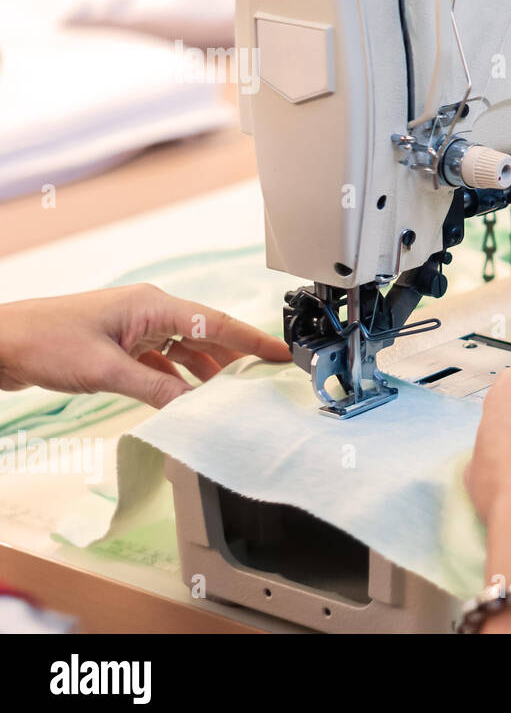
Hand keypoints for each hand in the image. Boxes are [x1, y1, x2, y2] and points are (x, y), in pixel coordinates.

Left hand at [0, 283, 290, 407]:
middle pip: (207, 334)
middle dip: (237, 356)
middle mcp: (149, 312)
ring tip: (231, 394)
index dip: (252, 340)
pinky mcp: (121, 345)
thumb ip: (156, 388)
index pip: (216, 322)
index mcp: (152, 306)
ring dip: (206, 371)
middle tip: (265, 377)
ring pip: (186, 348)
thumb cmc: (43, 341)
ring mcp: (135, 328)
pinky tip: (188, 396)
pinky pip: (163, 360)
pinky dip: (179, 378)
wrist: (0, 343)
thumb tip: (195, 406)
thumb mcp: (106, 370)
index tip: (281, 353)